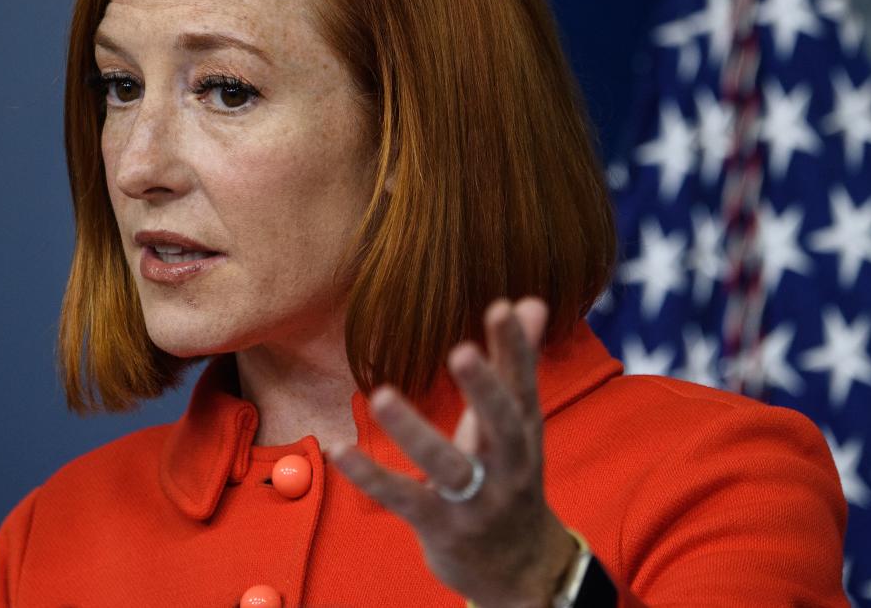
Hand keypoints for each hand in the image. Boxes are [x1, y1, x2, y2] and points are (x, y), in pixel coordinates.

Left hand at [329, 298, 576, 607]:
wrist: (521, 570)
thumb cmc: (509, 476)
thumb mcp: (518, 422)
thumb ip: (519, 362)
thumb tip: (531, 300)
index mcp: (524, 433)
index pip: (522, 385)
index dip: (514, 347)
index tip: (501, 306)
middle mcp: (507, 466)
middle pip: (503, 425)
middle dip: (485, 389)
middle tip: (462, 350)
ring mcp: (476, 501)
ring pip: (448, 466)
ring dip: (414, 432)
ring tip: (382, 395)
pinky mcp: (441, 527)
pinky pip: (404, 499)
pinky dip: (371, 476)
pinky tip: (339, 449)